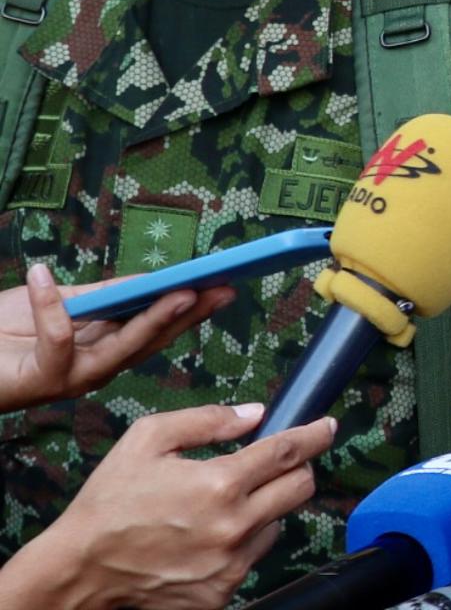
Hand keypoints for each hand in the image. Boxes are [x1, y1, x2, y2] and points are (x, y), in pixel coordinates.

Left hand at [0, 264, 233, 413]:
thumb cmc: (7, 332)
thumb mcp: (62, 302)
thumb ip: (104, 295)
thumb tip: (152, 280)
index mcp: (106, 348)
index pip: (159, 328)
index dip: (193, 307)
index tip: (225, 283)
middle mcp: (98, 367)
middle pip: (153, 339)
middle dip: (191, 314)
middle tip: (222, 289)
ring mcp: (73, 377)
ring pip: (122, 347)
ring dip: (154, 319)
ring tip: (181, 290)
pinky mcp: (42, 378)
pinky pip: (56, 339)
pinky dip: (50, 307)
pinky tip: (43, 275)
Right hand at [0, 403, 334, 609]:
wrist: (80, 569)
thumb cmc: (110, 501)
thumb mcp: (147, 440)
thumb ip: (207, 420)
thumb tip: (255, 414)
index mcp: (220, 484)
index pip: (289, 453)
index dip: (315, 435)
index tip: (327, 427)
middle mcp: (234, 526)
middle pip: (301, 488)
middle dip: (296, 469)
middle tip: (274, 463)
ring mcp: (231, 564)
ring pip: (279, 523)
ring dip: (266, 508)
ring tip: (223, 505)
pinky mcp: (222, 593)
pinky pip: (253, 557)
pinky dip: (243, 541)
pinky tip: (209, 535)